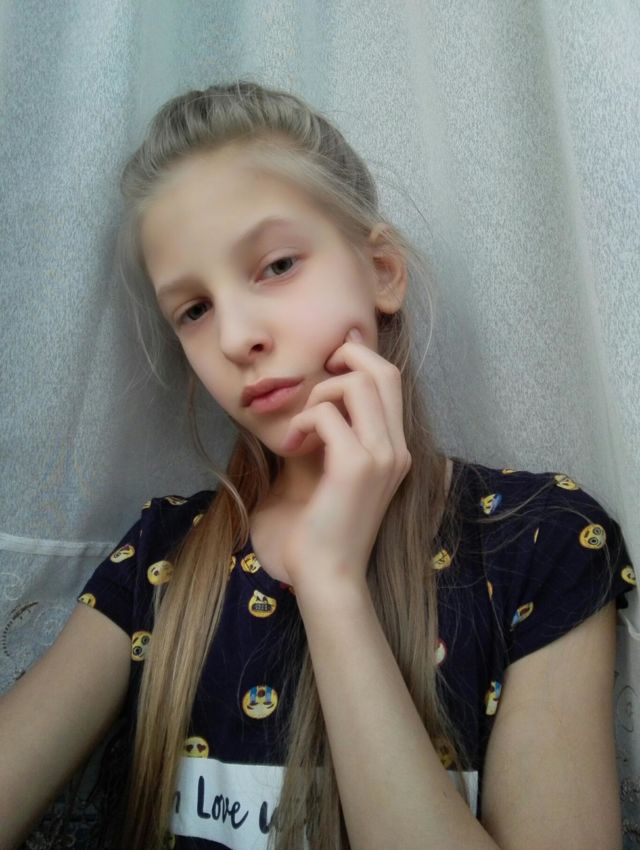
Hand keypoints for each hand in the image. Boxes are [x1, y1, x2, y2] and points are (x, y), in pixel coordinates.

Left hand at [279, 328, 411, 592]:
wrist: (330, 571)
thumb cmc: (327, 525)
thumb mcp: (340, 473)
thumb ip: (340, 435)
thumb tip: (322, 396)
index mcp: (397, 448)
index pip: (392, 381)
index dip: (363, 357)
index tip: (332, 362)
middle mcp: (397, 448)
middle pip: (383, 372)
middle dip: (346, 358)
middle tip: (318, 378)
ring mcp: (381, 456)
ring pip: (355, 385)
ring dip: (319, 394)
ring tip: (302, 426)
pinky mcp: (356, 466)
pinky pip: (327, 415)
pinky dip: (304, 421)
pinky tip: (293, 443)